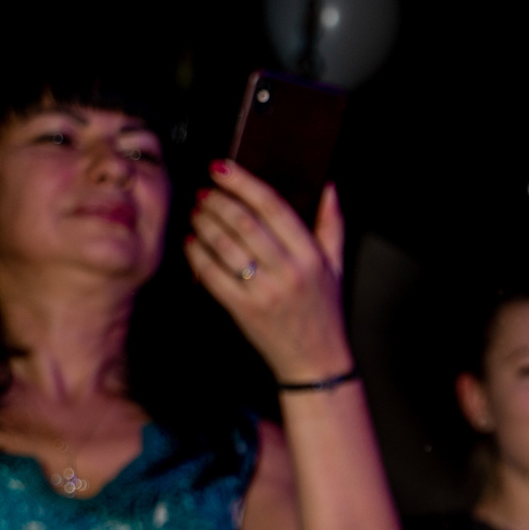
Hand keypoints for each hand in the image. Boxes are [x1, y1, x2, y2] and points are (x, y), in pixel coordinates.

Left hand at [182, 163, 352, 382]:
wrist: (316, 361)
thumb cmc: (324, 312)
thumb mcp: (337, 267)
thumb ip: (332, 225)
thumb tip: (329, 188)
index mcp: (311, 256)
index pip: (272, 206)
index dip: (243, 182)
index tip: (221, 168)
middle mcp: (289, 271)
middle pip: (243, 221)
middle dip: (216, 200)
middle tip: (204, 191)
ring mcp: (265, 291)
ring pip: (224, 244)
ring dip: (203, 222)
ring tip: (196, 212)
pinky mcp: (244, 309)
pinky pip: (211, 273)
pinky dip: (196, 253)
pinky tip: (191, 242)